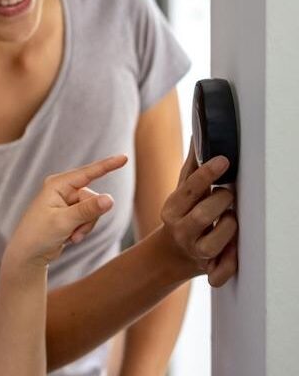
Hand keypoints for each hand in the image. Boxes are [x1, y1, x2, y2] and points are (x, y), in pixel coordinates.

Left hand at [5, 155, 128, 268]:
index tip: (125, 158)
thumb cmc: (39, 235)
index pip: (87, 173)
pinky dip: (83, 230)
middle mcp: (63, 189)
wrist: (28, 254)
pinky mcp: (71, 213)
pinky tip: (69, 238)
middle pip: (94, 198)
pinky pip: (89, 219)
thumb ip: (88, 210)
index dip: (107, 165)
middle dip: (89, 217)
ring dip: (86, 226)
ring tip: (70, 236)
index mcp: (57, 184)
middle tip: (74, 230)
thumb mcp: (64, 222)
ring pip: (94, 210)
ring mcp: (67, 201)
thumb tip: (110, 199)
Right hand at [158, 154, 237, 285]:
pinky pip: (221, 271)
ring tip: (231, 219)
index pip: (189, 189)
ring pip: (215, 242)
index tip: (223, 160)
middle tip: (229, 195)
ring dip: (229, 227)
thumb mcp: (182, 193)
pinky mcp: (207, 268)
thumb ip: (192, 167)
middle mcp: (180, 230)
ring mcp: (194, 251)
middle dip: (222, 201)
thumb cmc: (183, 216)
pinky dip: (229, 264)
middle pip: (203, 215)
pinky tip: (233, 251)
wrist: (172, 254)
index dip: (207, 174)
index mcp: (172, 209)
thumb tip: (198, 134)